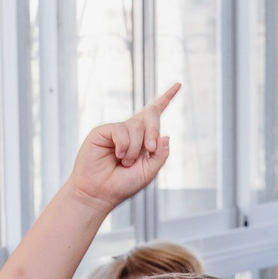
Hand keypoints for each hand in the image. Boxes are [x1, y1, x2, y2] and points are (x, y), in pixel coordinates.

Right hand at [64, 83, 179, 211]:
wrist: (99, 193)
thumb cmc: (122, 185)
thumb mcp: (148, 172)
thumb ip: (160, 155)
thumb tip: (166, 135)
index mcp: (143, 139)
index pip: (155, 115)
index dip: (166, 99)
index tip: (178, 85)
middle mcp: (130, 131)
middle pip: (151, 114)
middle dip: (154, 129)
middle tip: (150, 148)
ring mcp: (116, 130)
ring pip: (137, 126)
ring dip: (135, 148)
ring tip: (125, 162)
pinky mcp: (102, 131)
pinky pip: (122, 130)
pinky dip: (124, 145)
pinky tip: (118, 156)